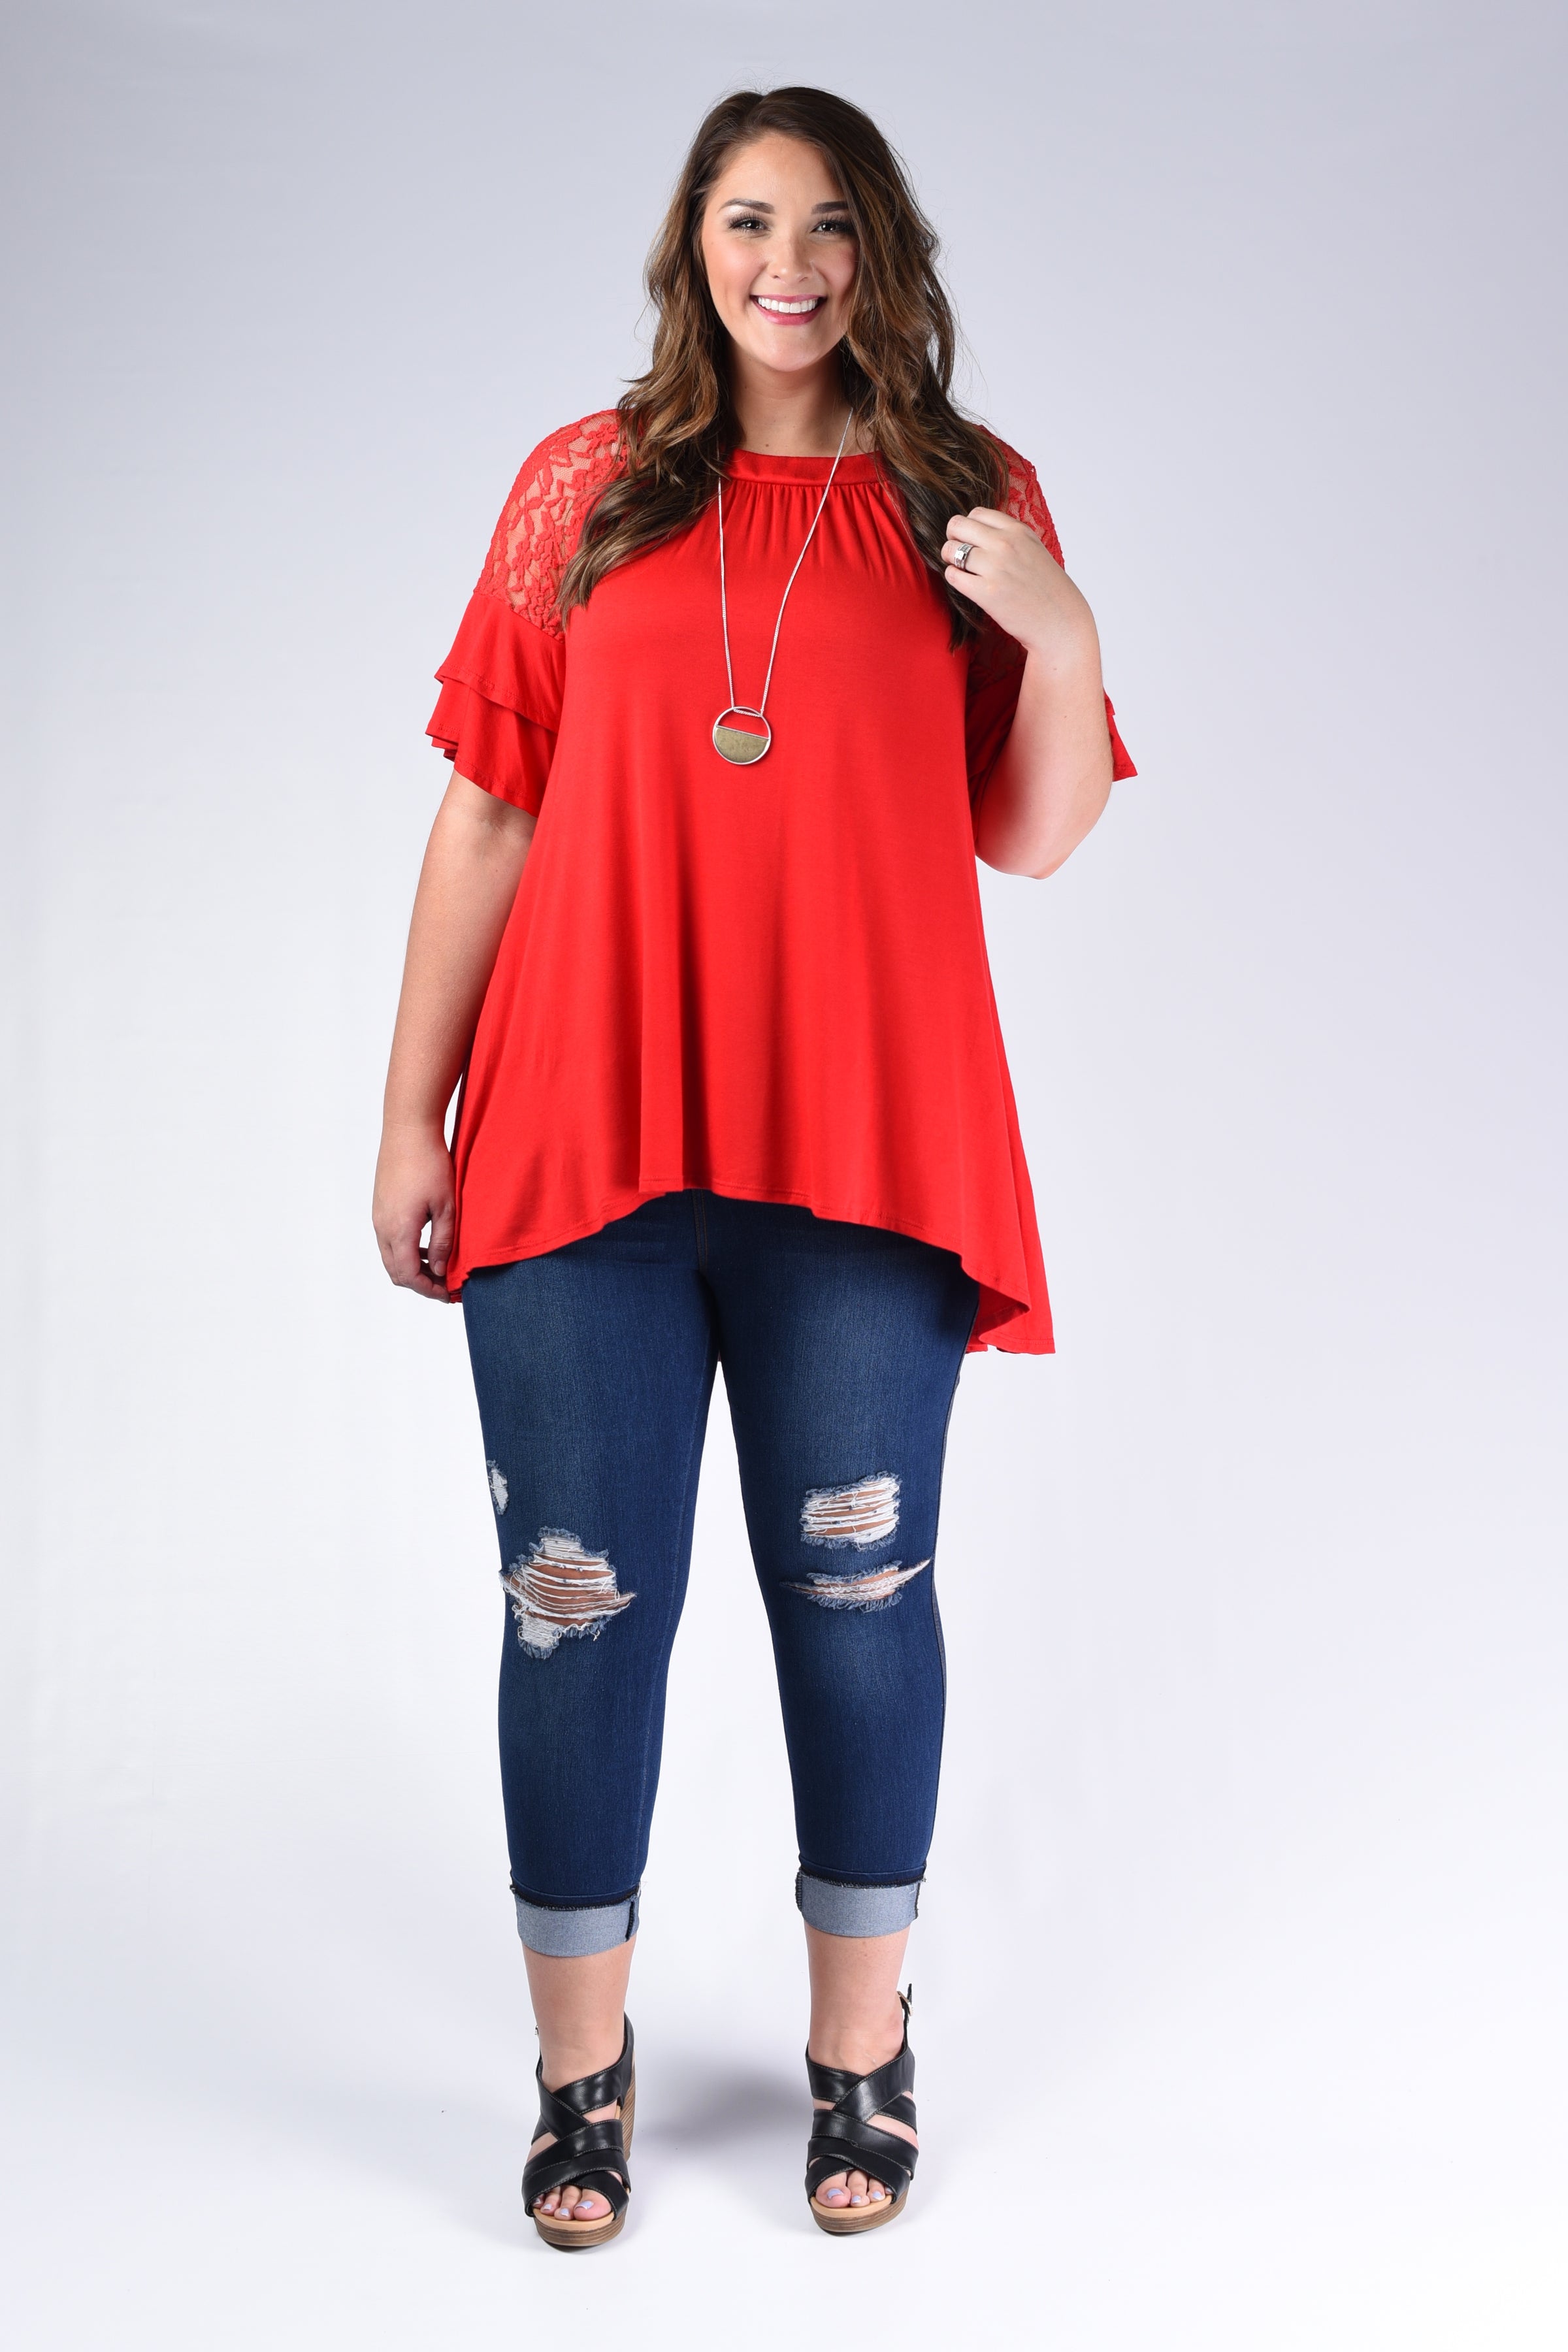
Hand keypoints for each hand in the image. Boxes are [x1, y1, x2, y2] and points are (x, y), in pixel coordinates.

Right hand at [373, 1121, 457, 1300]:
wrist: (408, 1130)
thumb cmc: (430, 1163)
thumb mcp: (447, 1206)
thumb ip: (444, 1243)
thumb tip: (441, 1271)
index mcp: (399, 1230)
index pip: (409, 1276)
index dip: (430, 1290)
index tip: (449, 1294)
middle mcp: (383, 1227)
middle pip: (396, 1272)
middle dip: (421, 1283)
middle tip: (446, 1285)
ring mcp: (378, 1217)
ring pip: (391, 1257)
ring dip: (413, 1267)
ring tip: (439, 1267)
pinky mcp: (380, 1207)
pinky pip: (389, 1241)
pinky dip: (406, 1251)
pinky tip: (427, 1245)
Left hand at [943, 510, 1096, 661]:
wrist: (1059, 621)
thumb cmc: (1047, 588)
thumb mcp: (1033, 549)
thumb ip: (1010, 536)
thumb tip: (980, 530)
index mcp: (1018, 531)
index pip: (976, 513)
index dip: (968, 526)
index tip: (969, 538)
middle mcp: (1005, 544)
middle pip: (958, 525)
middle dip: (953, 537)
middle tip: (957, 552)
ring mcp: (995, 568)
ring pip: (951, 550)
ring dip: (950, 559)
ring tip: (962, 569)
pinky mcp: (986, 593)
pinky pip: (952, 575)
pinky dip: (954, 578)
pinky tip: (966, 584)